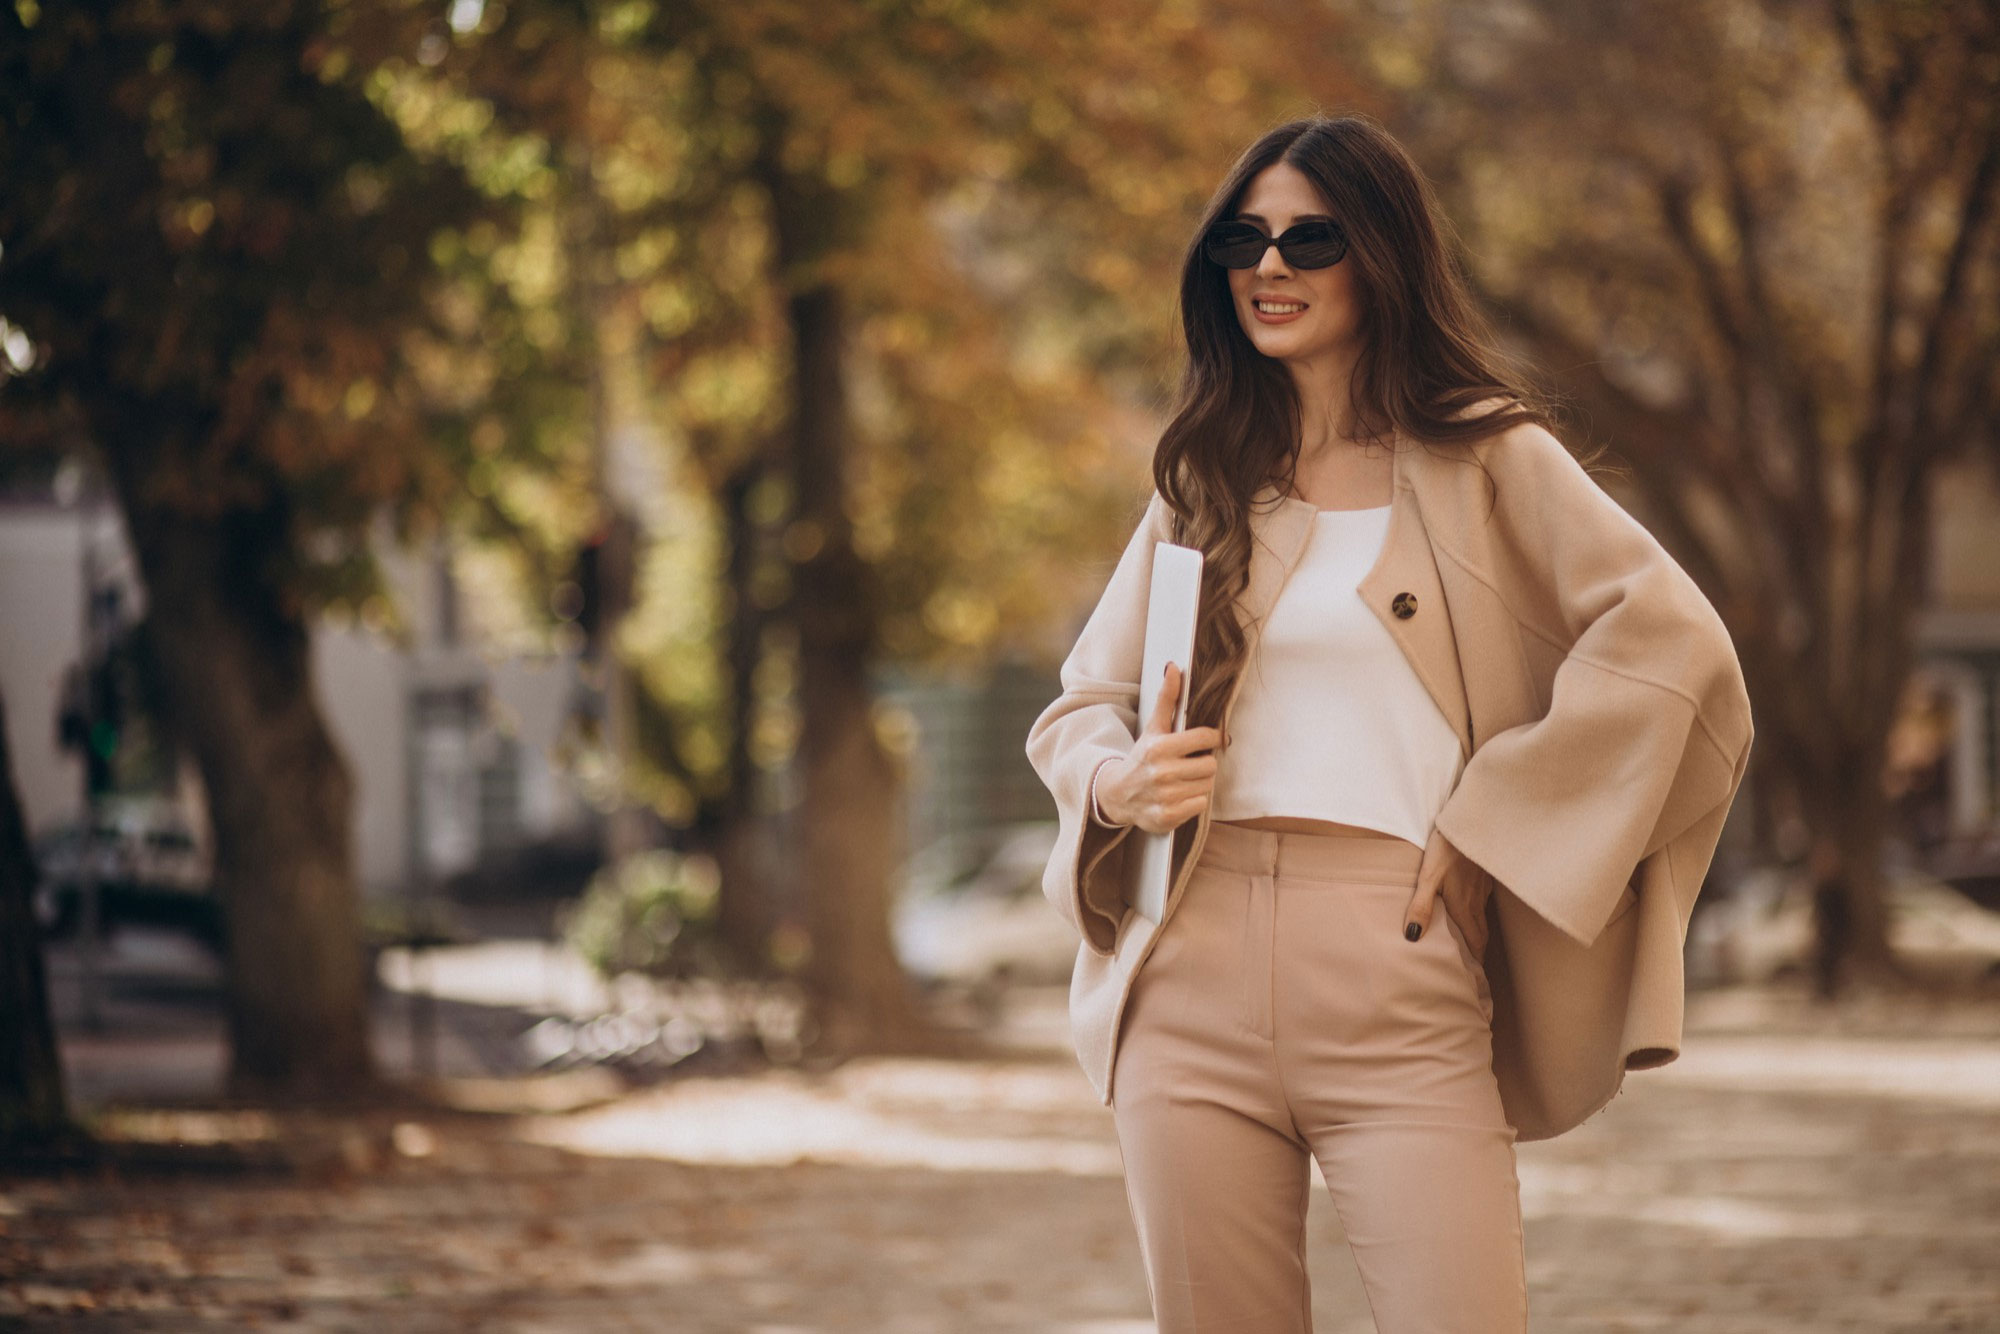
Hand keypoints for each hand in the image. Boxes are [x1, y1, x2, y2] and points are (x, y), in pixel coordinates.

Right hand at [1096, 662, 1220, 835]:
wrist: (1117, 795)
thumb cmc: (1142, 758)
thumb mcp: (1153, 728)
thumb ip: (1167, 699)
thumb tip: (1174, 667)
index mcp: (1160, 748)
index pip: (1205, 737)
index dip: (1212, 738)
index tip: (1208, 740)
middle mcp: (1162, 772)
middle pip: (1210, 764)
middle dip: (1202, 763)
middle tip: (1189, 764)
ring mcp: (1165, 796)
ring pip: (1207, 785)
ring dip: (1199, 783)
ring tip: (1183, 780)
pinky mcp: (1168, 816)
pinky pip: (1200, 805)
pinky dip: (1193, 801)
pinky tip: (1180, 796)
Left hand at [1404, 826, 1492, 963]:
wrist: (1471, 820)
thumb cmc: (1447, 847)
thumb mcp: (1428, 876)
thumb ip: (1421, 906)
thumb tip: (1412, 938)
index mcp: (1464, 906)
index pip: (1474, 942)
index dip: (1476, 961)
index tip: (1476, 979)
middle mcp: (1477, 900)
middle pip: (1481, 933)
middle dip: (1478, 952)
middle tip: (1475, 967)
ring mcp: (1483, 887)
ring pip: (1483, 916)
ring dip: (1478, 933)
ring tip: (1471, 944)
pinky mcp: (1484, 874)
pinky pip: (1483, 900)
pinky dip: (1478, 912)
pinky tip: (1469, 907)